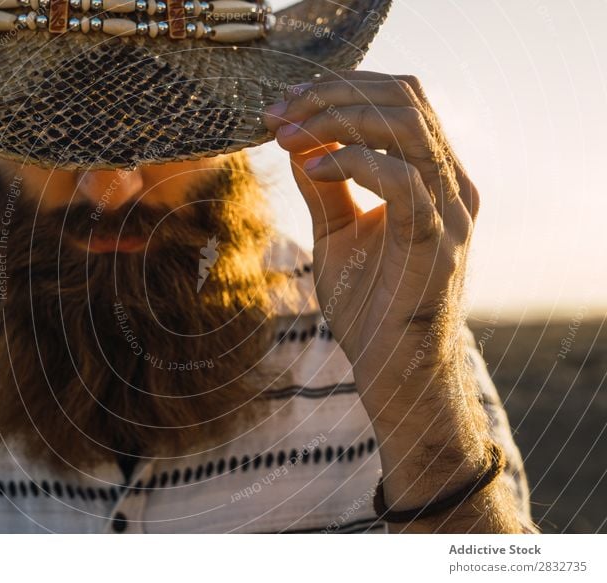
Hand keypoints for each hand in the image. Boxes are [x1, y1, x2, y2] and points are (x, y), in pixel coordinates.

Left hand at [263, 71, 478, 425]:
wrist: (394, 371)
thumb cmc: (370, 305)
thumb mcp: (337, 233)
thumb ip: (325, 187)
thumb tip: (298, 143)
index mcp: (432, 175)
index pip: (398, 98)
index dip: (340, 88)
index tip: (284, 104)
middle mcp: (450, 183)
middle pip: (405, 98)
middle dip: (334, 94)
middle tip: (279, 112)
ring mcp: (450, 211)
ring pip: (407, 126)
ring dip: (339, 118)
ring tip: (288, 134)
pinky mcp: (437, 242)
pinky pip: (404, 181)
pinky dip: (353, 161)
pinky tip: (311, 166)